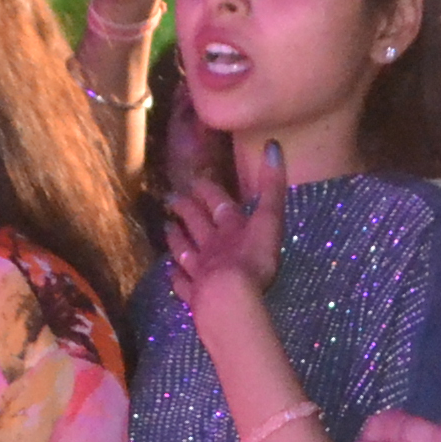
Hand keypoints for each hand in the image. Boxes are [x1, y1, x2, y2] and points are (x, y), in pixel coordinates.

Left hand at [161, 137, 287, 331]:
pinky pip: (182, 283)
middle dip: (185, 210)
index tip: (196, 180)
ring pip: (184, 251)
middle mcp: (211, 245)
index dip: (208, 191)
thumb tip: (272, 145)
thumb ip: (272, 186)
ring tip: (167, 228)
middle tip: (171, 199)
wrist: (229, 296)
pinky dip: (176, 276)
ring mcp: (199, 271)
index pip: (217, 203)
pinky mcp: (194, 295)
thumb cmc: (254, 260)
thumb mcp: (269, 220)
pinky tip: (170, 273)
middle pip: (195, 224)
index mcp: (230, 227)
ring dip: (176, 239)